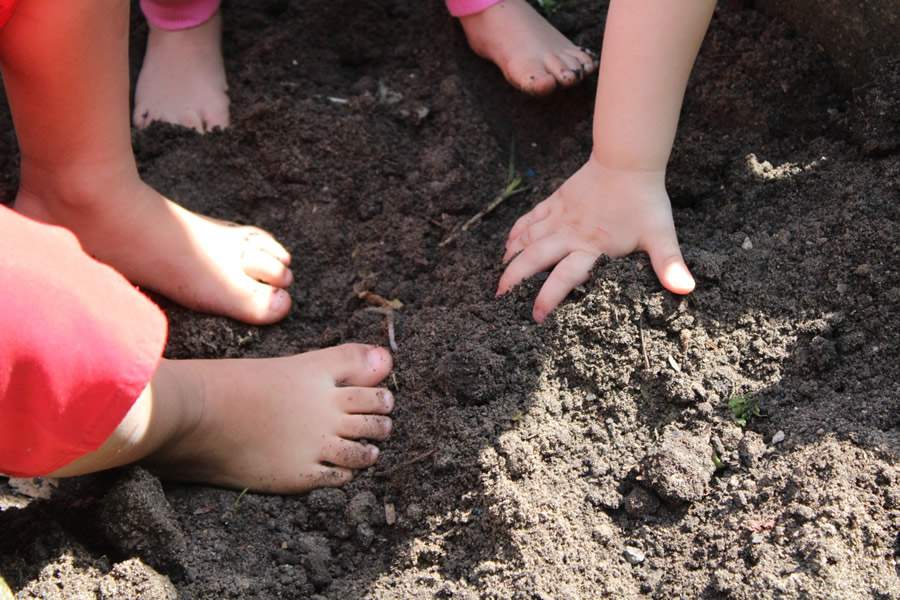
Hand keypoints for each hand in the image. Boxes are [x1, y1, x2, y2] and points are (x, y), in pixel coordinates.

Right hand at [497, 157, 694, 322]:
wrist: (628, 161)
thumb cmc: (645, 201)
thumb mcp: (660, 235)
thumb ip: (669, 264)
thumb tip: (686, 290)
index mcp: (592, 247)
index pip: (564, 277)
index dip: (548, 297)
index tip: (535, 316)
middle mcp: (570, 234)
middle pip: (534, 259)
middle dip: (515, 280)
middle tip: (500, 298)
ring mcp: (559, 217)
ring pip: (527, 239)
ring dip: (511, 258)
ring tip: (499, 277)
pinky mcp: (555, 202)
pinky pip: (530, 219)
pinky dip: (516, 232)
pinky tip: (507, 244)